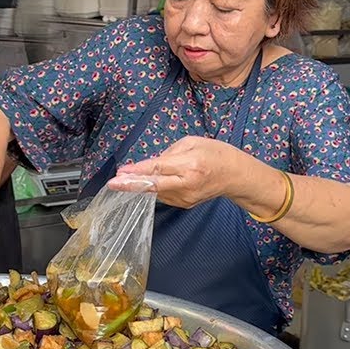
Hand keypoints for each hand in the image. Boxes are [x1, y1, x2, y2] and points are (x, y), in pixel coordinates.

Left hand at [109, 136, 241, 207]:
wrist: (237, 176)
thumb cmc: (216, 154)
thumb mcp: (193, 143)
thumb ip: (168, 153)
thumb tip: (148, 165)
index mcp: (190, 166)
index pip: (158, 169)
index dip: (138, 172)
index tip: (121, 173)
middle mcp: (187, 185)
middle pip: (154, 186)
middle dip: (131, 185)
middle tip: (113, 184)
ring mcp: (185, 198)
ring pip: (155, 192)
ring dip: (141, 185)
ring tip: (128, 177)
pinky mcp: (184, 205)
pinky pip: (163, 195)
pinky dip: (154, 188)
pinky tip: (152, 181)